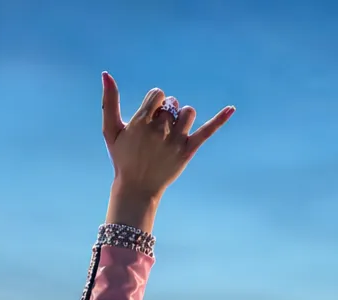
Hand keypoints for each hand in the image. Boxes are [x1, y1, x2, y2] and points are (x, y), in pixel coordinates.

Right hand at [101, 73, 234, 231]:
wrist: (137, 187)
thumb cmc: (122, 157)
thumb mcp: (110, 130)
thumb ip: (108, 102)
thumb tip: (106, 73)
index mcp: (141, 122)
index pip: (158, 94)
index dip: (155, 102)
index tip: (149, 116)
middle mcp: (159, 130)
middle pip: (173, 103)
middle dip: (166, 112)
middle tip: (157, 131)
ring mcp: (175, 141)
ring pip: (188, 112)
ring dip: (182, 116)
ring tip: (173, 130)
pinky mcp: (188, 151)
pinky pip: (207, 131)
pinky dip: (220, 120)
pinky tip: (232, 108)